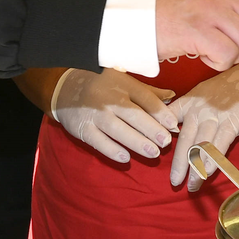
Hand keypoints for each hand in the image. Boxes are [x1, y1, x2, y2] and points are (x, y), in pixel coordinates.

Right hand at [49, 67, 177, 163]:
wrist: (65, 88)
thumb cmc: (102, 85)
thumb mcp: (125, 81)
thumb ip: (148, 92)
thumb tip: (173, 96)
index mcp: (123, 84)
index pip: (145, 98)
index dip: (160, 112)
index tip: (173, 124)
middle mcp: (109, 98)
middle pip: (133, 115)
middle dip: (151, 129)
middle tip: (166, 142)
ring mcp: (95, 114)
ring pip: (118, 130)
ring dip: (136, 142)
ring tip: (153, 153)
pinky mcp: (83, 128)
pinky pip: (98, 141)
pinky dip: (112, 150)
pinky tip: (125, 157)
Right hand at [156, 0, 238, 71]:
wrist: (136, 17)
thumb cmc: (174, 12)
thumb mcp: (214, 0)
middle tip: (229, 48)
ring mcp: (210, 8)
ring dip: (234, 55)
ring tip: (212, 49)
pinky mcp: (197, 29)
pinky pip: (227, 56)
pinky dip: (218, 63)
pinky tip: (202, 55)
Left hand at [168, 56, 238, 191]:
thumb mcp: (210, 92)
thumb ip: (196, 108)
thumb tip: (184, 128)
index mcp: (191, 99)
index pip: (167, 119)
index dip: (160, 137)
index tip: (155, 152)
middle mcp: (199, 107)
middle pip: (183, 140)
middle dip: (178, 164)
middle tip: (174, 181)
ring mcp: (214, 114)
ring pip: (199, 146)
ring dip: (195, 169)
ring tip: (192, 186)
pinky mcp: (232, 122)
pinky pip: (218, 145)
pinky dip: (211, 162)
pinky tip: (207, 175)